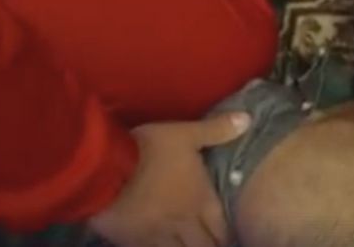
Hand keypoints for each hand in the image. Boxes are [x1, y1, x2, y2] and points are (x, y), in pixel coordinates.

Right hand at [87, 112, 250, 246]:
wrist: (104, 169)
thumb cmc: (148, 150)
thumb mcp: (185, 134)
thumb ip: (216, 130)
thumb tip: (248, 119)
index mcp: (201, 201)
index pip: (223, 230)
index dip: (228, 236)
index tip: (231, 238)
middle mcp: (184, 223)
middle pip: (205, 246)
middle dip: (211, 246)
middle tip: (213, 243)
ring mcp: (158, 236)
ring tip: (191, 246)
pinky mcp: (133, 242)